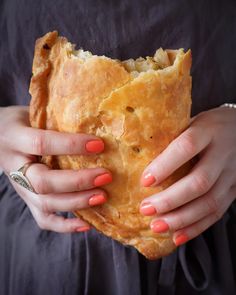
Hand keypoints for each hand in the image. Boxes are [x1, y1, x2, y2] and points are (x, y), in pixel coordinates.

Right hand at [0, 106, 111, 232]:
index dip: (70, 145)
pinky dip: (64, 226)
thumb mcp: (33, 113)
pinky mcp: (27, 201)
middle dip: (77, 181)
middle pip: (43, 182)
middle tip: (105, 176)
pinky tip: (87, 224)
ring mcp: (20, 188)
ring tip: (102, 197)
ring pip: (45, 203)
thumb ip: (56, 119)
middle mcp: (15, 166)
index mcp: (15, 138)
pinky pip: (43, 219)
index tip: (99, 144)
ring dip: (76, 203)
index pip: (42, 144)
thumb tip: (95, 120)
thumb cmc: (23, 122)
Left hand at [139, 107, 235, 245]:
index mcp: (209, 130)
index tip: (145, 181)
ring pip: (209, 202)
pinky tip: (178, 236)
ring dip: (181, 219)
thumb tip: (137, 156)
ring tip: (157, 226)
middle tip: (146, 209)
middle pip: (199, 182)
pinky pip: (218, 212)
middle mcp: (223, 153)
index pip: (187, 147)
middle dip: (170, 200)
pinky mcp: (235, 190)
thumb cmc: (209, 126)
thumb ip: (172, 137)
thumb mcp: (193, 122)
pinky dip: (197, 227)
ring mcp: (232, 174)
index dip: (165, 165)